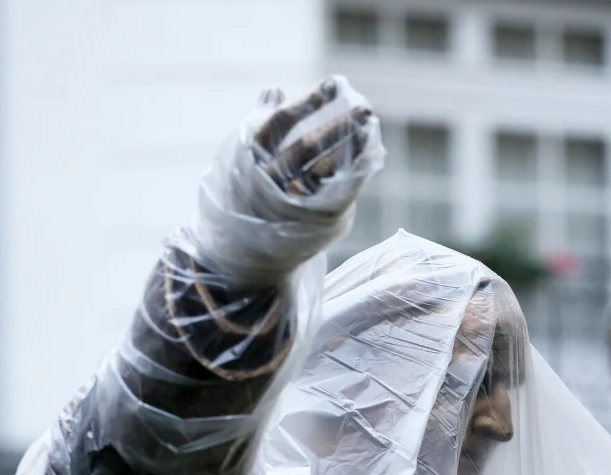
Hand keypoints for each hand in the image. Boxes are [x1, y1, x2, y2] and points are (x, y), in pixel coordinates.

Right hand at [190, 76, 383, 280]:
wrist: (242, 255)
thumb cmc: (243, 196)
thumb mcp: (239, 158)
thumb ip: (259, 124)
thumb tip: (274, 87)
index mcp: (247, 159)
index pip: (280, 123)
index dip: (309, 102)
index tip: (335, 83)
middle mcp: (266, 182)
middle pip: (307, 148)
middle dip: (339, 125)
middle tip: (365, 106)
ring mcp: (288, 205)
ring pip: (325, 171)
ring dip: (352, 147)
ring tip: (370, 126)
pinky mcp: (308, 225)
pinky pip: (338, 195)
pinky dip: (355, 174)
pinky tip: (370, 157)